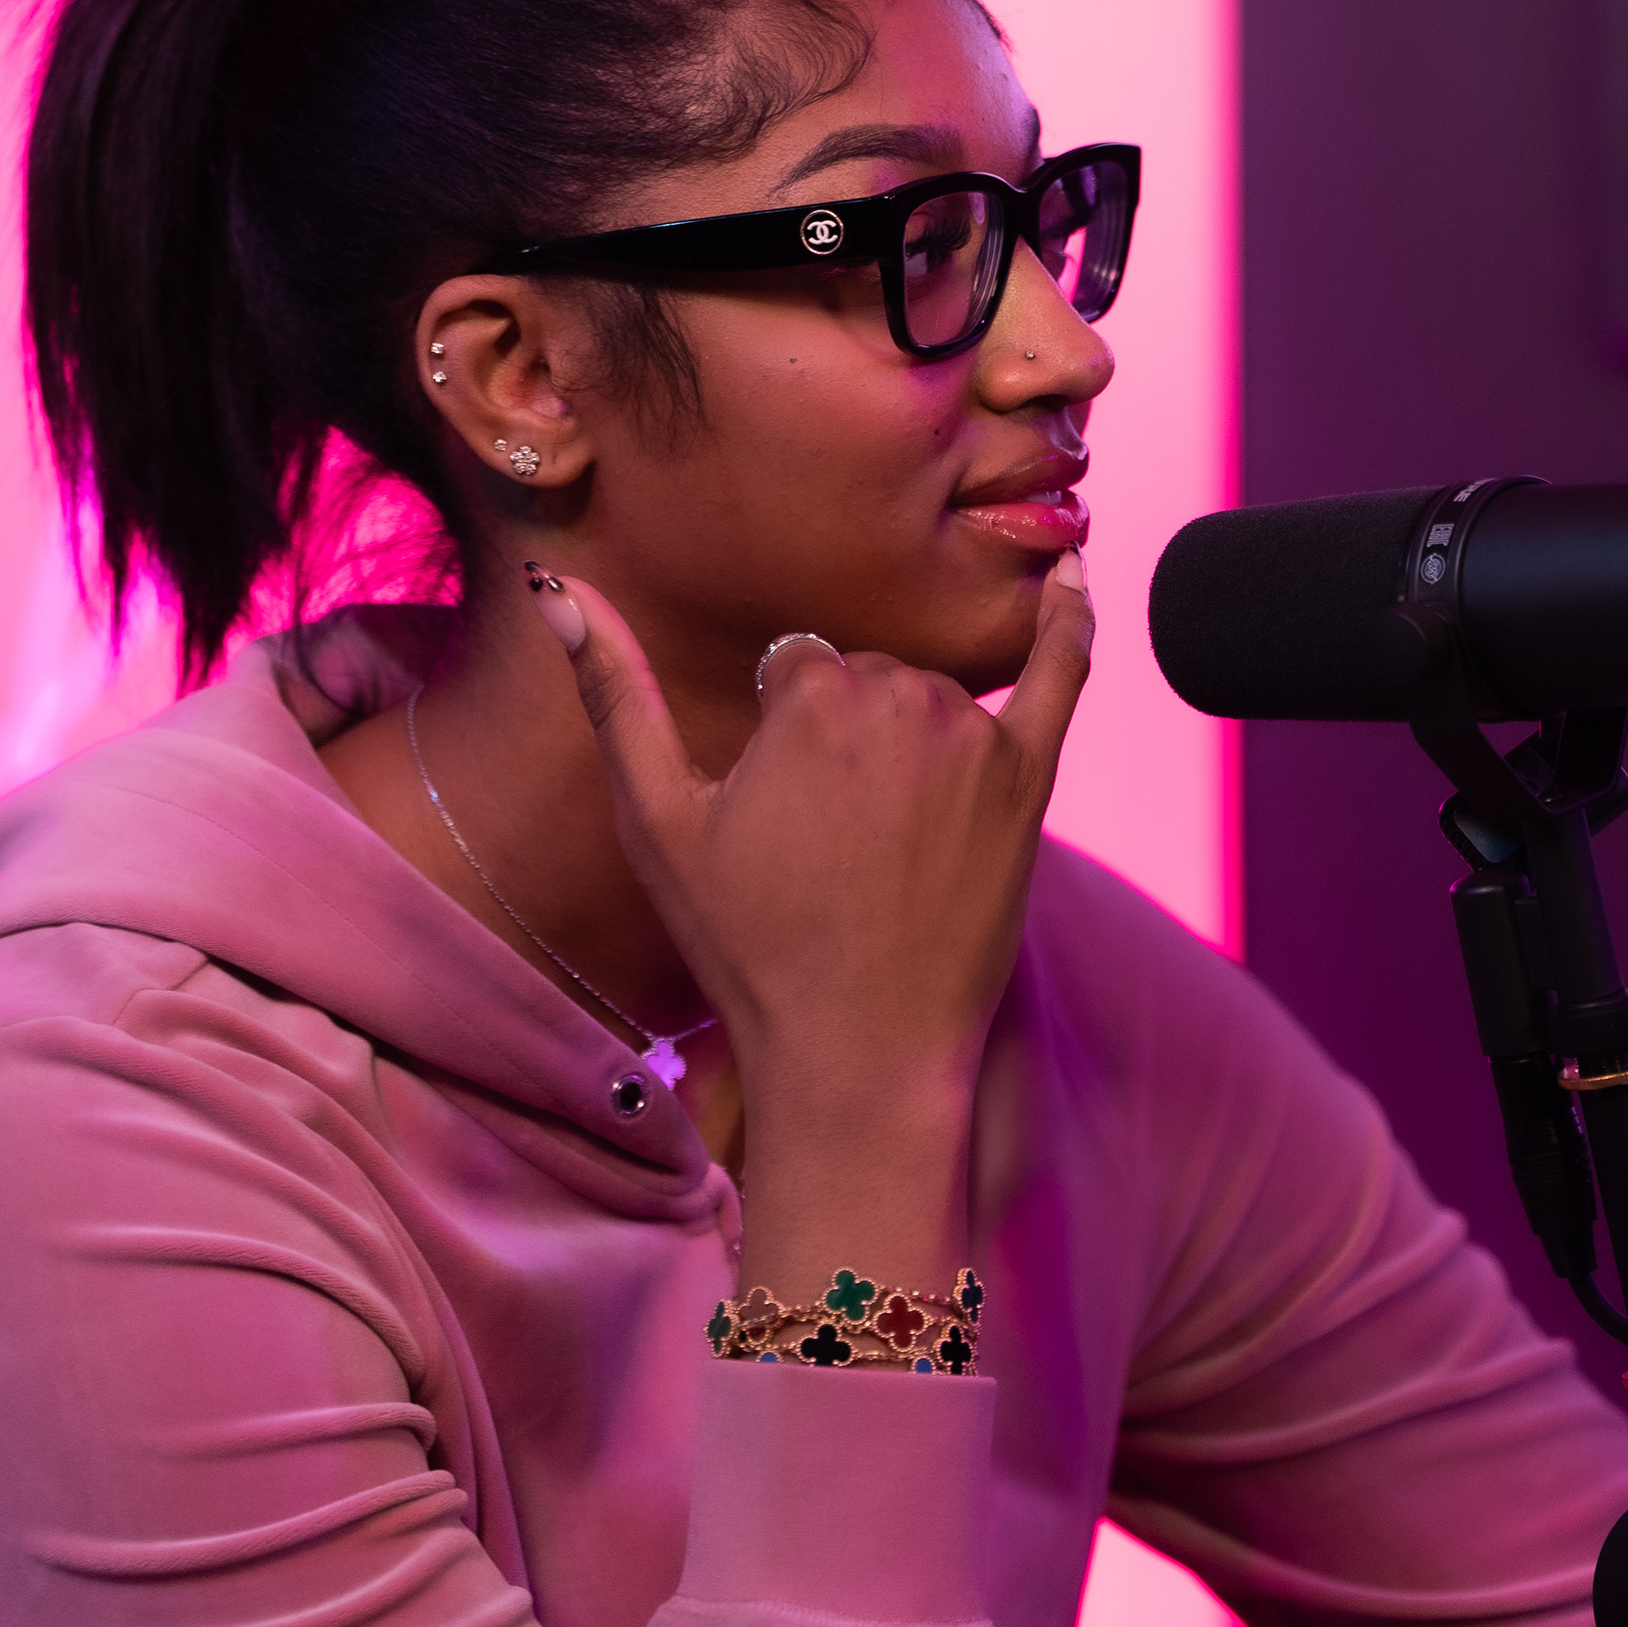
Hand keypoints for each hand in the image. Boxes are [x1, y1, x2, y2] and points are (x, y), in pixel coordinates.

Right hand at [531, 554, 1093, 1294]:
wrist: (860, 1056)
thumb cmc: (747, 945)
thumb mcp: (657, 818)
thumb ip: (613, 692)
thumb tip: (553, 589)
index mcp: (810, 694)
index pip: (794, 666)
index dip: (778, 739)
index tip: (778, 821)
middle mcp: (901, 697)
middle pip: (865, 673)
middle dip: (844, 737)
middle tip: (829, 848)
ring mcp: (974, 737)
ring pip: (931, 695)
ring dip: (910, 740)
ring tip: (885, 849)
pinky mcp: (1029, 779)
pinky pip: (1058, 674)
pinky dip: (1067, 620)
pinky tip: (1074, 570)